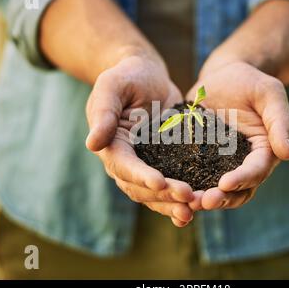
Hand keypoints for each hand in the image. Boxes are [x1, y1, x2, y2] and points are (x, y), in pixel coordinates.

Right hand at [86, 53, 194, 226]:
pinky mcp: (165, 164)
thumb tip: (92, 144)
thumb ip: (104, 112)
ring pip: (155, 194)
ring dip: (172, 204)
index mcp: (111, 145)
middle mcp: (126, 161)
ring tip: (194, 210)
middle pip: (140, 187)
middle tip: (187, 197)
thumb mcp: (112, 86)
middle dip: (163, 194)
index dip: (140, 176)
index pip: (123, 165)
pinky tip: (196, 208)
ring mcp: (146, 165)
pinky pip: (170, 186)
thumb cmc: (127, 77)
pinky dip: (180, 199)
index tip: (159, 182)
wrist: (147, 78)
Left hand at [186, 60, 288, 210]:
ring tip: (185, 201)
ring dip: (202, 198)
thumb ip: (280, 122)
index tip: (225, 183)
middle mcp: (243, 164)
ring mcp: (220, 164)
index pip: (256, 171)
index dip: (243, 179)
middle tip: (203, 201)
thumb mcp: (269, 94)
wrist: (223, 76)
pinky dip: (185, 186)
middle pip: (236, 190)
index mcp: (264, 152)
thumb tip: (288, 154)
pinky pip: (193, 176)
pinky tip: (170, 189)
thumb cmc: (251, 82)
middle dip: (221, 198)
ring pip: (214, 190)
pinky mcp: (199, 158)